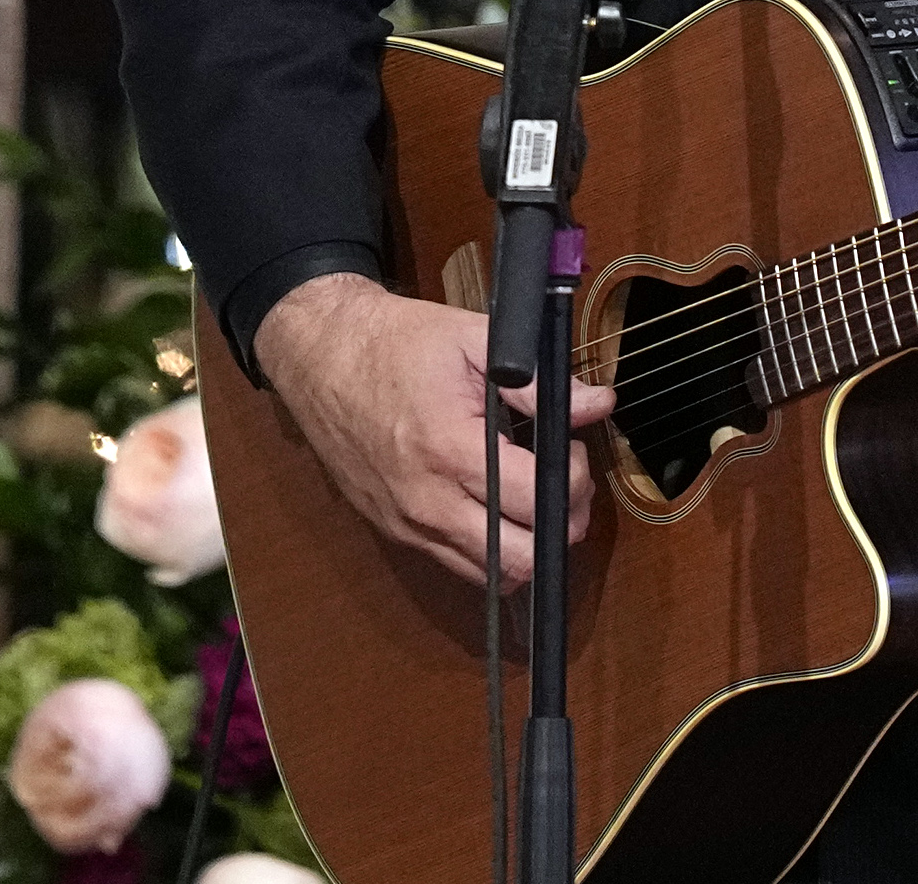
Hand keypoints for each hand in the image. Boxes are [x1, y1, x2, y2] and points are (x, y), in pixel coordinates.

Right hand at [253, 273, 616, 591]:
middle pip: (521, 558)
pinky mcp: (395, 532)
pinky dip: (491, 550)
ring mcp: (408, 524)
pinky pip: (459, 565)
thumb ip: (538, 380)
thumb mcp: (471, 340)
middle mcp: (427, 500)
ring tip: (529, 495)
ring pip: (494, 577)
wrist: (320, 355)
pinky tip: (494, 507)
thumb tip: (597, 405)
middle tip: (560, 482)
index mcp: (448, 447)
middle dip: (560, 524)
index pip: (536, 500)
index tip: (567, 447)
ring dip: (527, 546)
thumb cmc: (394, 343)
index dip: (571, 478)